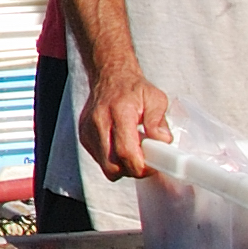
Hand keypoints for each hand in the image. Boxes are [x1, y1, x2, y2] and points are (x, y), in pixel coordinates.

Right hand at [80, 65, 173, 181]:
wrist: (110, 77)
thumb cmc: (133, 88)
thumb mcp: (155, 98)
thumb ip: (158, 121)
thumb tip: (163, 141)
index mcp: (119, 112)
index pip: (125, 152)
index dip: (141, 167)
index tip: (152, 165)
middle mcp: (99, 123)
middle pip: (113, 166)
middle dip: (131, 170)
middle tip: (144, 161)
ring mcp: (88, 131)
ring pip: (106, 167)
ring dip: (122, 166)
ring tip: (134, 149)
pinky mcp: (84, 137)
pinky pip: (100, 160)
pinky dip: (113, 159)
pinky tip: (121, 145)